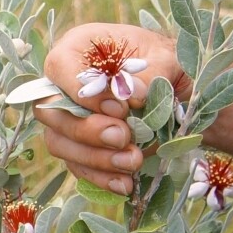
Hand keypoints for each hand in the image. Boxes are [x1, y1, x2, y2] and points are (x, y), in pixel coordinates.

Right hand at [35, 22, 182, 196]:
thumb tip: (132, 95)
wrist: (181, 89)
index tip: (119, 108)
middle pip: (51, 111)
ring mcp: (69, 118)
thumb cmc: (168, 63)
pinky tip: (125, 183)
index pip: (59, 67)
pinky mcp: (81, 147)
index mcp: (81, 48)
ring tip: (132, 161)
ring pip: (59, 143)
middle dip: (86, 130)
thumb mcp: (166, 58)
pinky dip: (100, 178)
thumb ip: (149, 73)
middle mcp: (66, 83)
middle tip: (123, 137)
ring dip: (95, 158)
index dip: (80, 91)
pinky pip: (78, 166)